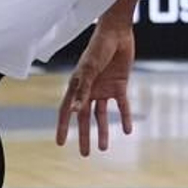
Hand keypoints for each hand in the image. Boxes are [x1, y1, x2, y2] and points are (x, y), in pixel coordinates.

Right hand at [56, 21, 135, 156]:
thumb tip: (76, 112)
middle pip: (85, 117)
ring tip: (104, 148)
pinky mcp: (120, 84)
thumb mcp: (89, 70)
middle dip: (84, 135)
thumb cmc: (98, 48)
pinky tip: (127, 130)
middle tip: (85, 154)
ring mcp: (104, 88)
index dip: (63, 127)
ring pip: (102, 115)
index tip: (60, 144)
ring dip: (103, 131)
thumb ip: (82, 90)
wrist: (117, 32)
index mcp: (76, 86)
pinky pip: (122, 105)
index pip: (67, 110)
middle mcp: (89, 89)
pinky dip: (124, 117)